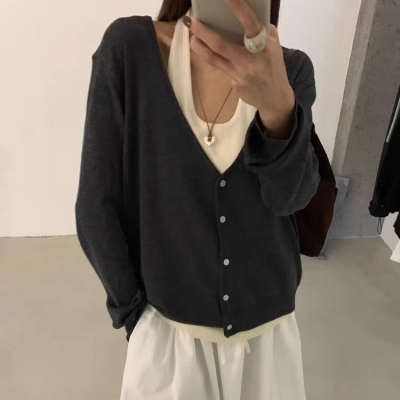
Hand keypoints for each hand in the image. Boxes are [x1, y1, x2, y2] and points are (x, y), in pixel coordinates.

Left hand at [186, 0, 295, 138]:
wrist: (274, 98)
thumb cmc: (274, 68)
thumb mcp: (274, 47)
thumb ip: (263, 31)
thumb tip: (248, 16)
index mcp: (264, 46)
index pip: (250, 23)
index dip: (237, 8)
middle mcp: (250, 60)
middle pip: (220, 45)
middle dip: (202, 32)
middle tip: (191, 21)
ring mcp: (240, 74)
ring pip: (213, 58)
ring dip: (199, 46)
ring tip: (192, 37)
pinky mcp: (234, 84)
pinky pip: (220, 68)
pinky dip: (216, 60)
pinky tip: (214, 56)